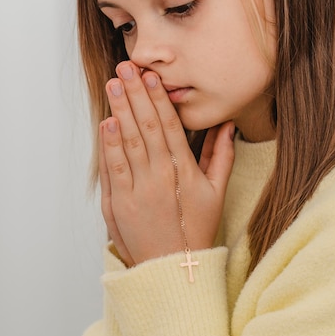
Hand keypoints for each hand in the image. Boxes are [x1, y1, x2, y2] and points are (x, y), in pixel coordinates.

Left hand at [99, 61, 234, 265]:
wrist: (172, 268)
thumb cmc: (196, 229)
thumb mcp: (216, 193)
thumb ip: (222, 157)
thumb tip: (228, 126)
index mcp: (184, 173)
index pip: (170, 127)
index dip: (159, 99)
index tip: (152, 76)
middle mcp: (160, 178)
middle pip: (146, 128)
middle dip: (136, 95)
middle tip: (126, 67)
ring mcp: (136, 191)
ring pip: (126, 143)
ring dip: (119, 111)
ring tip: (113, 84)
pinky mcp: (117, 204)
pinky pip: (112, 169)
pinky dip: (107, 145)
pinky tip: (106, 123)